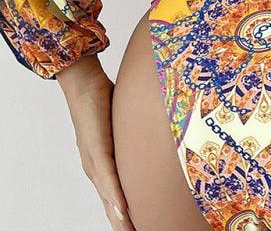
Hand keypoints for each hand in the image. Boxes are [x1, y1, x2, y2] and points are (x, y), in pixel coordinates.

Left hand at [56, 54, 135, 229]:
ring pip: (109, 197)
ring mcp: (95, 160)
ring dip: (120, 218)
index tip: (140, 230)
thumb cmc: (103, 100)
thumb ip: (138, 134)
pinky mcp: (96, 148)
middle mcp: (97, 168)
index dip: (127, 217)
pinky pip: (107, 176)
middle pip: (112, 205)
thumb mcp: (125, 124)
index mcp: (104, 165)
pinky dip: (114, 194)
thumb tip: (159, 136)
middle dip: (124, 224)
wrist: (84, 81)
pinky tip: (122, 209)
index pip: (117, 198)